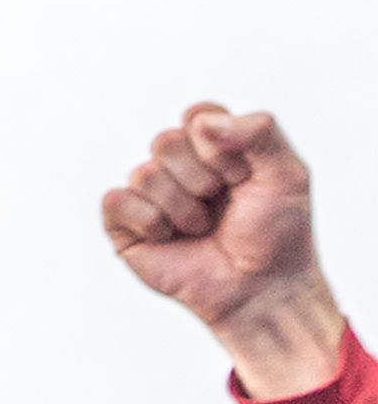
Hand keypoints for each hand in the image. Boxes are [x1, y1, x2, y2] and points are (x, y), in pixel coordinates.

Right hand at [103, 102, 346, 399]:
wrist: (259, 287)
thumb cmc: (276, 232)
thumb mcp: (287, 172)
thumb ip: (260, 131)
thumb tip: (199, 123)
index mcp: (213, 145)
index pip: (197, 116)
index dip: (218, 146)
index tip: (242, 175)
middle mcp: (178, 166)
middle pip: (165, 141)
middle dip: (200, 178)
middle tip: (220, 205)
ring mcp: (150, 196)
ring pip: (144, 174)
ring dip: (181, 208)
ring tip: (201, 228)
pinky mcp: (124, 227)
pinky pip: (116, 201)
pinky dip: (148, 220)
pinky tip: (168, 237)